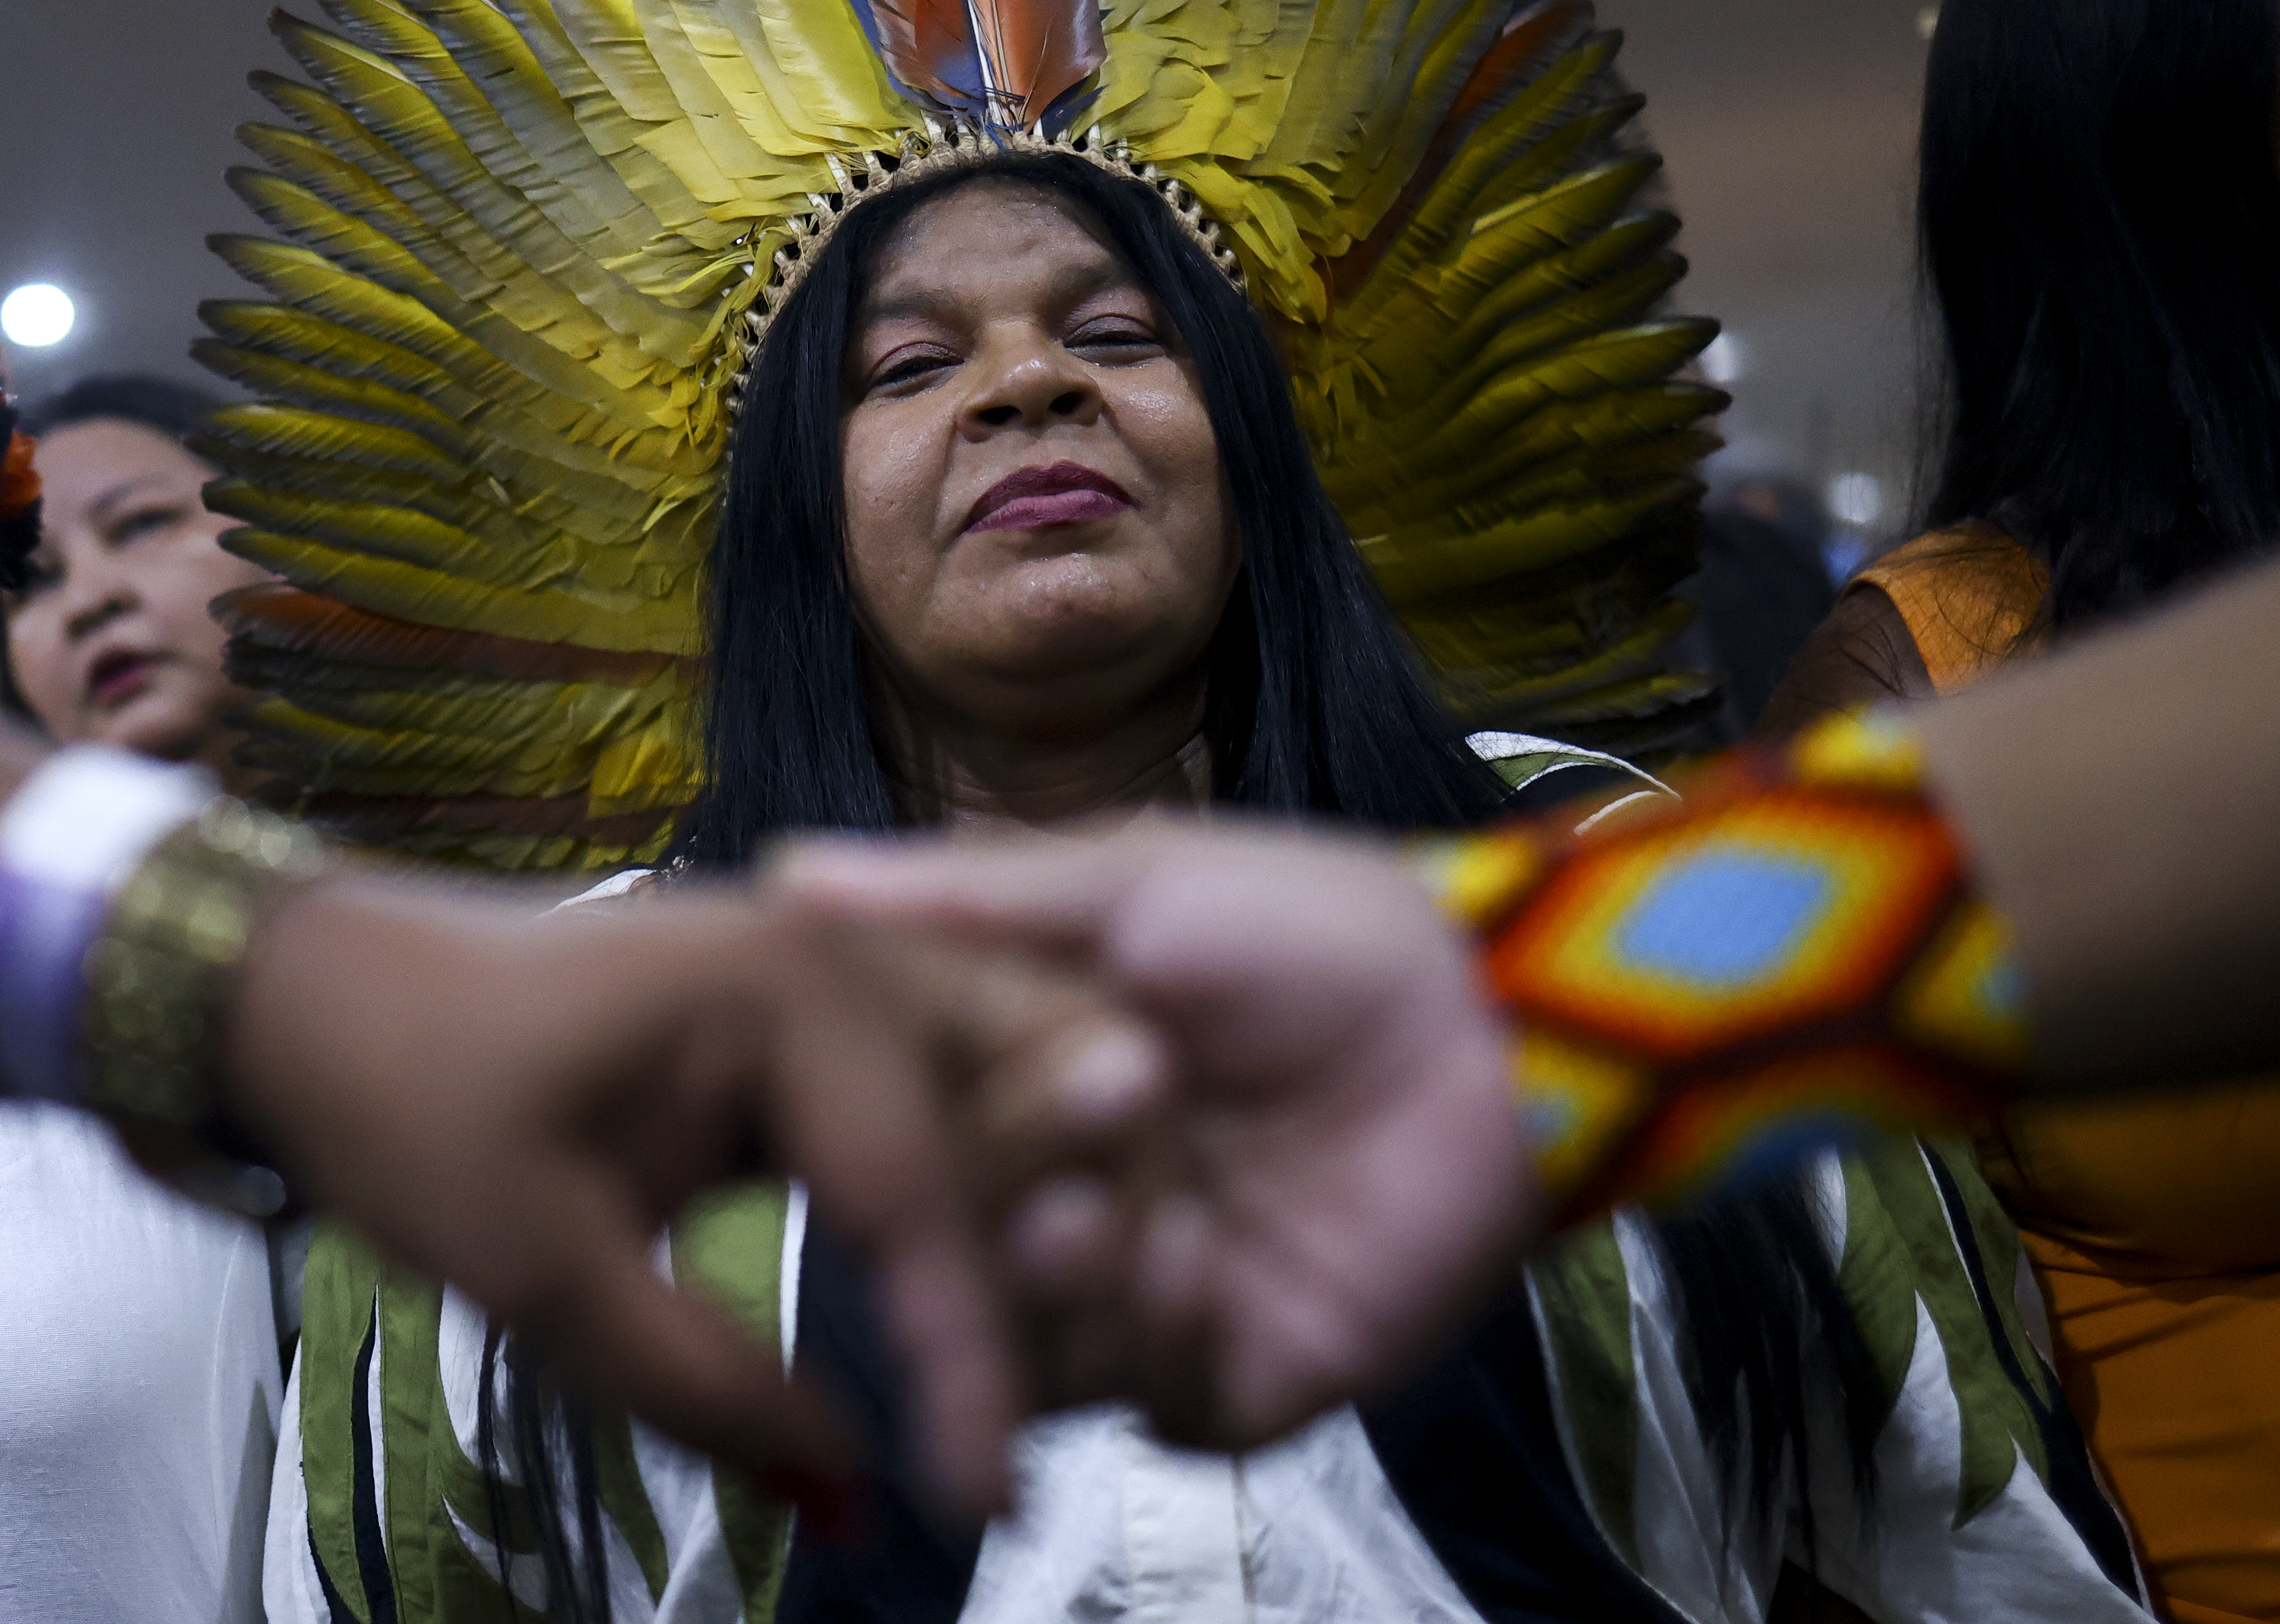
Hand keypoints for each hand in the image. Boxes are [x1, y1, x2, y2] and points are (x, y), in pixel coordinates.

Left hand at [219, 871, 1156, 1515]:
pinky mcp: (812, 1013)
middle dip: (1056, 1267)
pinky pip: (933, 1102)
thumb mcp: (542, 1272)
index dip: (967, 1357)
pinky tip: (982, 1298)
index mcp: (793, 985)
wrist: (316, 997)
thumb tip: (861, 1492)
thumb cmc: (407, 1106)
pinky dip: (968, 1198)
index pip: (926, 1191)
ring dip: (1031, 1225)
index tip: (986, 1496)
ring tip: (1054, 1370)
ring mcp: (837, 969)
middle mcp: (846, 954)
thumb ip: (710, 1386)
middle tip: (1063, 1430)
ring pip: (995, 1103)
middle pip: (1009, 1123)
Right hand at [771, 819, 1535, 1447]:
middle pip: (963, 1268)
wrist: (1494, 1016)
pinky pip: (1158, 1408)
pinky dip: (1161, 1345)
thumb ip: (961, 898)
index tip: (904, 1100)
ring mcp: (1155, 1300)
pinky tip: (1203, 1265)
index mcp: (1032, 1094)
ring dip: (1060, 1296)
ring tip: (1101, 1224)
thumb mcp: (1130, 884)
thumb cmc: (1317, 927)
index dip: (898, 1141)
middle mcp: (1077, 1202)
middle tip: (1041, 1179)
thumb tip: (786, 871)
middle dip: (985, 1226)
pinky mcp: (1244, 1378)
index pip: (914, 1150)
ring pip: (1040, 1358)